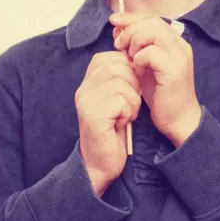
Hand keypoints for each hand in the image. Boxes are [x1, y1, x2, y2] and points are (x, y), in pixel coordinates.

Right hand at [75, 50, 142, 195]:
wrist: (101, 163)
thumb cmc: (113, 130)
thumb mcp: (115, 99)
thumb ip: (120, 79)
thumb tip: (136, 60)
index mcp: (88, 82)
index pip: (110, 57)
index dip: (128, 69)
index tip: (132, 89)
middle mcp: (83, 89)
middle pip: (117, 67)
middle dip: (133, 84)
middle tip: (131, 103)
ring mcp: (86, 102)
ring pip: (121, 83)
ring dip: (132, 101)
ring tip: (126, 114)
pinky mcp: (93, 116)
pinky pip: (121, 101)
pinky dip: (128, 112)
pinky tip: (122, 123)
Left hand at [110, 11, 200, 146]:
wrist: (178, 120)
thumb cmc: (160, 95)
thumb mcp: (145, 66)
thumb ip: (135, 48)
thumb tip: (119, 30)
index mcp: (174, 42)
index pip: (152, 18)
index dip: (131, 17)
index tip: (114, 20)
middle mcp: (180, 46)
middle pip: (152, 21)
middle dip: (130, 29)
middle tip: (119, 45)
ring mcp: (179, 57)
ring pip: (152, 32)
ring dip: (134, 42)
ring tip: (128, 57)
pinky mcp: (174, 70)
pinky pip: (151, 53)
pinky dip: (139, 59)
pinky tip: (137, 70)